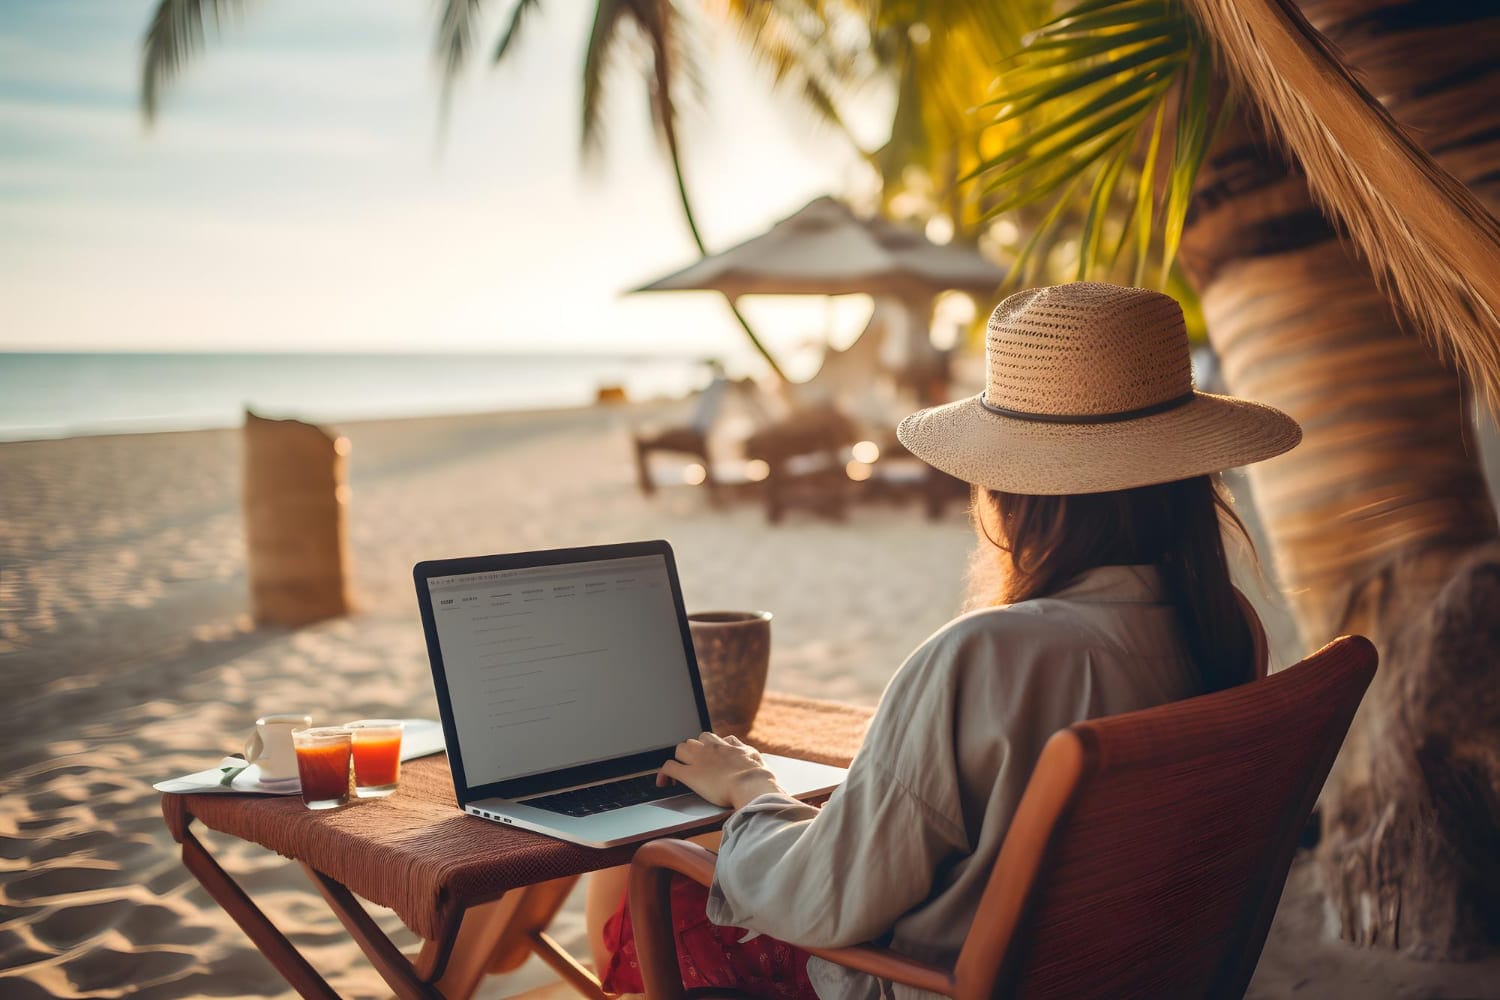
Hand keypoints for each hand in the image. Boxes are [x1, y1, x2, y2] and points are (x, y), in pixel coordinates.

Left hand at [658, 732, 784, 809]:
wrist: (751, 784)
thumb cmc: (757, 776)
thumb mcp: (755, 758)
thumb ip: (747, 752)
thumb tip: (745, 751)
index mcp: (726, 746)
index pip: (710, 739)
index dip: (706, 748)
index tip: (706, 757)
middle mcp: (710, 748)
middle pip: (693, 741)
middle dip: (691, 752)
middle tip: (693, 766)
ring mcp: (698, 760)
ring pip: (680, 749)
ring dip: (679, 759)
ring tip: (680, 772)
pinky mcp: (689, 774)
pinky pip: (669, 767)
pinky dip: (664, 774)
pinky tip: (664, 782)